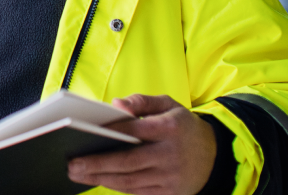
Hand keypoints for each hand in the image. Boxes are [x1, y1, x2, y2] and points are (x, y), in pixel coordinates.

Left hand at [66, 94, 216, 194]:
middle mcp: (171, 155)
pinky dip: (117, 186)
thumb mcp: (168, 105)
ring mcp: (171, 177)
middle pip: (129, 161)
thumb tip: (116, 104)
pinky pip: (138, 191)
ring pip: (130, 181)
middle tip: (72, 164)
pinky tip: (98, 180)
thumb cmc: (182, 126)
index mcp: (171, 128)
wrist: (214, 155)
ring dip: (101, 179)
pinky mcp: (170, 193)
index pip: (134, 130)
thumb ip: (141, 101)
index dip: (109, 132)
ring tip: (78, 174)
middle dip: (97, 164)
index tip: (84, 133)